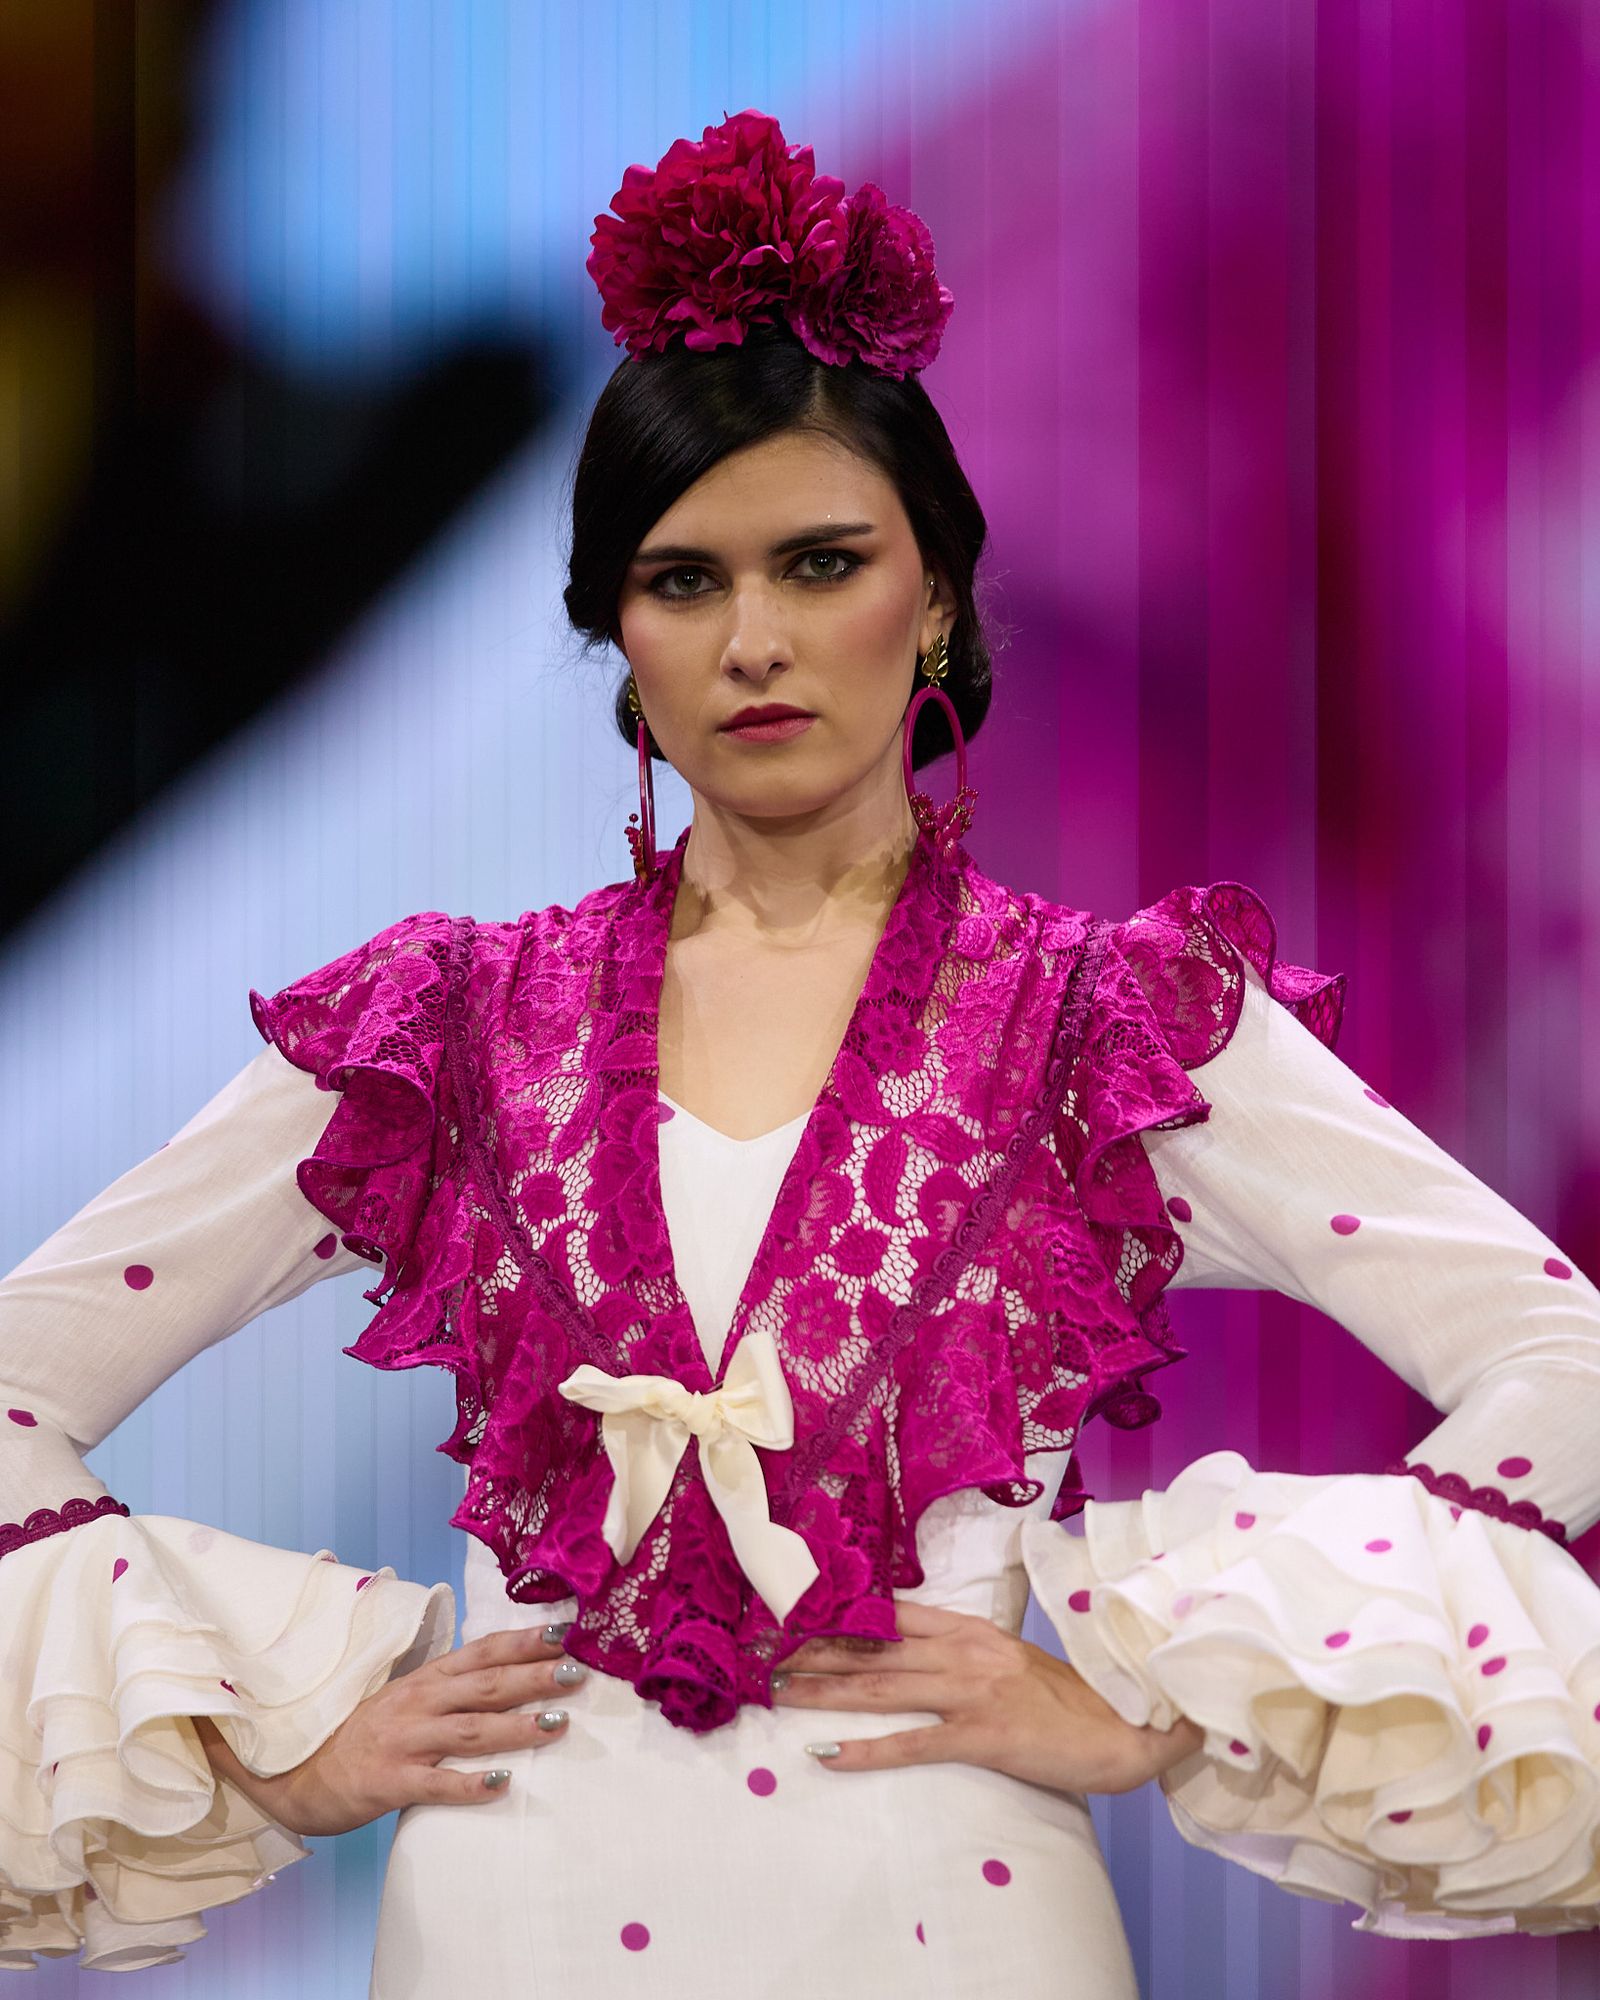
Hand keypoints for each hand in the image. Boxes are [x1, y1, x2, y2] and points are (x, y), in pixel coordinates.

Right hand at [193, 1623, 582, 1835]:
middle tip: (579, 1671)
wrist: (295, 1774)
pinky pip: (435, 1783)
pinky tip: (503, 1785)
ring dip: (516, 1727)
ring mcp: (402, 1740)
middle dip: (534, 1676)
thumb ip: (451, 1688)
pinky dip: (470, 1784)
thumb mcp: (407, 1700)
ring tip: (558, 1725)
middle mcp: (417, 1702)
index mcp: (425, 1679)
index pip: (482, 1652)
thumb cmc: (364, 1736)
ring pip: (468, 1730)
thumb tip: (511, 1674)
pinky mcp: (387, 1781)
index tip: (568, 1631)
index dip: (524, 1641)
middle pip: (485, 1684)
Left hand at [771, 1600, 1202, 1794]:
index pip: (894, 1616)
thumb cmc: (1074, 1699)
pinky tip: (829, 1754)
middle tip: (767, 1652)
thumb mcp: (1014, 1661)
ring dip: (827, 1691)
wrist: (1131, 1725)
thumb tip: (915, 1652)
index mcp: (974, 1630)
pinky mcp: (984, 1735)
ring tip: (780, 1691)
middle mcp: (967, 1652)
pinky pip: (914, 1743)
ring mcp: (974, 1691)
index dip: (842, 1616)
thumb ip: (967, 1653)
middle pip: (876, 1649)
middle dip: (818, 1651)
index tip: (798, 1615)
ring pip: (884, 1688)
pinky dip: (867, 1749)